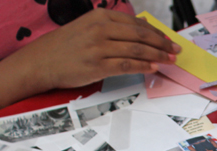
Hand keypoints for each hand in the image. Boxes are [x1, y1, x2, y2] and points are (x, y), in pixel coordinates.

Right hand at [0, 10, 179, 112]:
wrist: (41, 62)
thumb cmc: (66, 47)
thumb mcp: (88, 27)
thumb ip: (112, 28)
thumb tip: (140, 33)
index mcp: (100, 17)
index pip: (136, 24)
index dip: (156, 33)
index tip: (168, 39)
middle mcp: (100, 29)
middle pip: (140, 36)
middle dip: (161, 44)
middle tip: (175, 50)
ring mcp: (99, 47)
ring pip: (137, 50)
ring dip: (157, 56)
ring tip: (169, 60)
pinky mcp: (97, 65)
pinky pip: (127, 65)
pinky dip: (143, 67)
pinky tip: (154, 68)